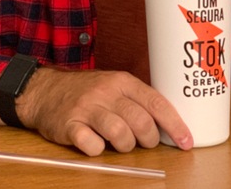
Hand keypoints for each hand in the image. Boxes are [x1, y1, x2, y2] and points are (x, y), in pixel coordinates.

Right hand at [10, 67, 191, 155]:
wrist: (44, 90)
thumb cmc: (86, 91)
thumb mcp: (113, 85)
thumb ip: (137, 100)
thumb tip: (168, 125)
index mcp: (122, 81)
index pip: (156, 102)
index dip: (175, 125)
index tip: (187, 141)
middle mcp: (105, 92)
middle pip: (140, 121)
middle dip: (148, 139)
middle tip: (143, 142)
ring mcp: (86, 108)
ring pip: (120, 134)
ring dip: (125, 146)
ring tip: (119, 143)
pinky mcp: (69, 125)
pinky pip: (92, 145)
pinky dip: (98, 150)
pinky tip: (95, 142)